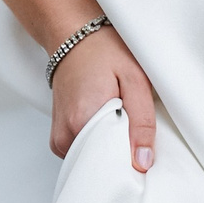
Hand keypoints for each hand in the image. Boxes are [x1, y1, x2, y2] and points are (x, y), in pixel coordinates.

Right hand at [49, 23, 155, 172]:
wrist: (72, 35)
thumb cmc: (103, 51)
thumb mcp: (135, 79)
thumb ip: (142, 122)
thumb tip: (143, 162)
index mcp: (83, 120)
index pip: (112, 165)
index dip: (132, 163)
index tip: (145, 154)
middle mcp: (65, 134)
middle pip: (101, 166)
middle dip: (122, 158)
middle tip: (135, 134)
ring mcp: (58, 137)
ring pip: (92, 162)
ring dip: (110, 151)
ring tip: (119, 124)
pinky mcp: (59, 137)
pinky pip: (83, 154)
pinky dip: (98, 147)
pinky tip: (107, 127)